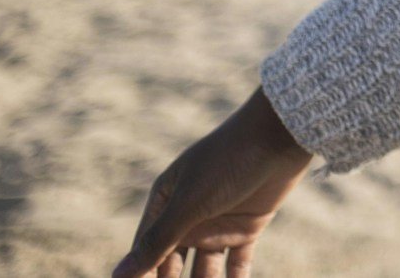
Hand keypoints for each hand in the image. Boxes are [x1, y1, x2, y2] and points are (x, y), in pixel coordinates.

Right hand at [114, 88, 311, 277]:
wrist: (280, 135)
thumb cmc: (228, 161)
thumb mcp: (189, 203)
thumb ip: (157, 242)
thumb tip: (119, 276)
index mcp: (165, 203)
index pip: (146, 250)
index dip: (141, 276)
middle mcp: (188, 217)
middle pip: (172, 264)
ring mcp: (218, 223)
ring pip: (204, 270)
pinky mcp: (247, 228)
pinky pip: (237, 264)